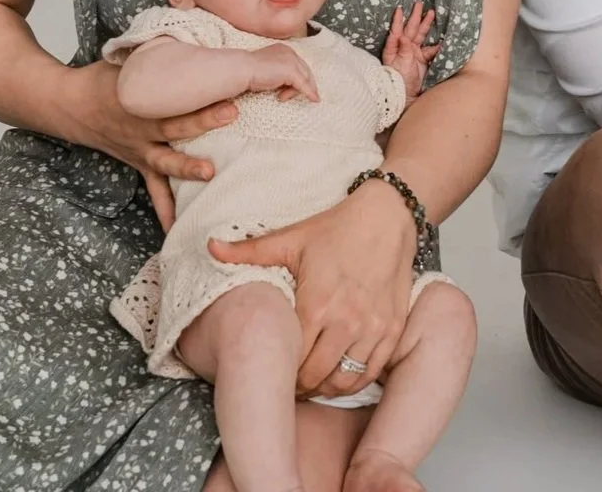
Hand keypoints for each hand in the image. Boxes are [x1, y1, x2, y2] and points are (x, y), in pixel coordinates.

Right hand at [69, 61, 235, 230]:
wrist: (67, 105)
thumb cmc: (103, 78)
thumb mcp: (131, 59)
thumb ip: (161, 53)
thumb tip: (196, 37)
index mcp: (141, 98)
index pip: (173, 95)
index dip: (197, 92)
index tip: (224, 87)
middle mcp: (142, 126)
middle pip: (175, 124)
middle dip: (203, 121)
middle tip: (231, 115)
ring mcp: (140, 148)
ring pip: (166, 160)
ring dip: (187, 167)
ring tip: (211, 174)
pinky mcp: (138, 163)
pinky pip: (154, 189)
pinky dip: (165, 209)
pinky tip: (177, 227)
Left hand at [208, 177, 417, 396]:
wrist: (387, 214)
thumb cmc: (337, 227)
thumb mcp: (292, 238)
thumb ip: (250, 251)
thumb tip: (208, 247)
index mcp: (317, 303)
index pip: (290, 360)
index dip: (278, 371)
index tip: (271, 369)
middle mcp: (346, 320)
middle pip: (315, 377)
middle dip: (298, 385)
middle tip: (288, 381)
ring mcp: (373, 327)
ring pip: (343, 381)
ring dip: (324, 387)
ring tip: (312, 379)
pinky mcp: (393, 328)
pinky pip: (371, 371)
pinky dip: (353, 380)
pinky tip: (340, 372)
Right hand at [248, 43, 318, 102]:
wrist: (241, 69)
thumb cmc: (248, 72)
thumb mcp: (267, 70)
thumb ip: (277, 73)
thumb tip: (285, 85)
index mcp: (283, 49)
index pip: (298, 64)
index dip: (300, 77)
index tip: (299, 88)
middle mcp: (289, 52)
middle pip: (305, 70)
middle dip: (306, 84)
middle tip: (305, 96)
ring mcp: (291, 60)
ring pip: (305, 78)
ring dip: (302, 91)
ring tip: (285, 98)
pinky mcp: (291, 71)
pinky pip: (303, 85)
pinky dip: (309, 93)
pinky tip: (313, 100)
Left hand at [382, 3, 439, 96]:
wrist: (404, 96)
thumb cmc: (398, 80)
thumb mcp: (399, 64)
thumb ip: (403, 49)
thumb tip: (403, 35)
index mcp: (394, 48)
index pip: (396, 31)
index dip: (398, 20)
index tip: (400, 8)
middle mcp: (403, 48)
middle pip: (410, 29)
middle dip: (415, 16)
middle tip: (419, 3)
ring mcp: (413, 53)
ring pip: (420, 36)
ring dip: (425, 25)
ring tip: (431, 13)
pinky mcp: (421, 60)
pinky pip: (430, 50)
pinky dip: (436, 45)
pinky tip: (442, 40)